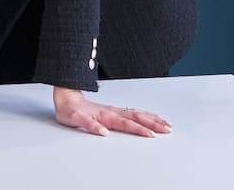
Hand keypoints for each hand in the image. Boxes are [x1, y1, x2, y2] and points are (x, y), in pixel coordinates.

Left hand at [52, 87, 172, 136]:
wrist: (66, 98)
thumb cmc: (70, 111)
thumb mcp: (74, 120)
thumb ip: (89, 125)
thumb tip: (102, 132)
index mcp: (106, 115)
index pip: (126, 123)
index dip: (139, 129)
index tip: (151, 135)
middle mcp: (113, 112)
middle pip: (137, 117)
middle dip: (153, 124)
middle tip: (167, 130)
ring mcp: (115, 110)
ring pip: (138, 114)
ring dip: (153, 119)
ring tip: (166, 124)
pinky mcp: (115, 110)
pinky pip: (134, 112)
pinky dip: (145, 114)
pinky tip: (152, 117)